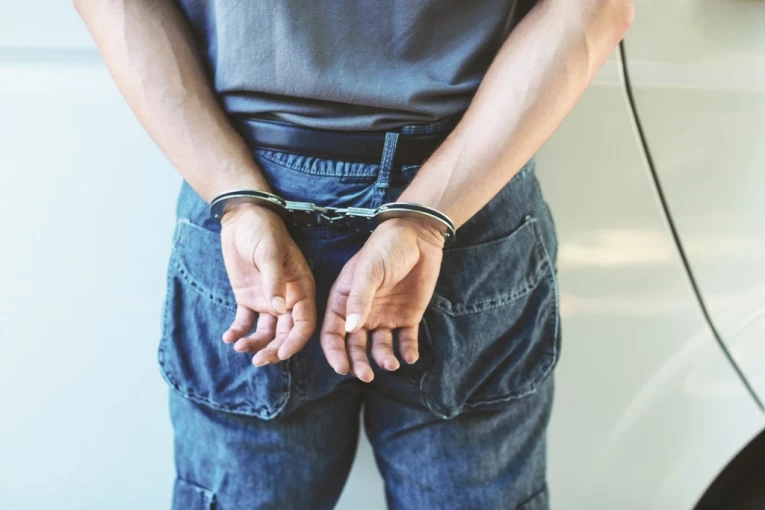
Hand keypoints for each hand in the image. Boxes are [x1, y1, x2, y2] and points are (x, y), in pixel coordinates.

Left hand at [219, 203, 316, 365]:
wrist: (241, 217)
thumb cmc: (263, 231)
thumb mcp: (270, 253)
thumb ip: (274, 282)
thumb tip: (279, 311)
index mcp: (301, 288)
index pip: (304, 322)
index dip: (296, 341)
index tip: (282, 353)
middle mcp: (288, 298)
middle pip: (286, 333)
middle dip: (274, 349)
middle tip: (259, 361)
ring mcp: (268, 300)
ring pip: (267, 332)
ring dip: (257, 344)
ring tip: (240, 348)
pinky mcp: (248, 298)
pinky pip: (246, 322)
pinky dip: (239, 332)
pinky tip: (229, 338)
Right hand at [320, 217, 445, 380]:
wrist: (418, 236)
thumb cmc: (385, 248)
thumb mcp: (368, 271)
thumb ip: (359, 300)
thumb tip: (351, 330)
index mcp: (344, 300)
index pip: (333, 333)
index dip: (335, 353)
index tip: (342, 368)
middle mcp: (362, 312)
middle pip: (355, 346)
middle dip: (358, 363)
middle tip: (366, 376)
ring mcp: (384, 316)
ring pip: (379, 347)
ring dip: (383, 359)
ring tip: (392, 364)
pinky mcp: (407, 316)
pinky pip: (405, 340)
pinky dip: (407, 351)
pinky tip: (409, 357)